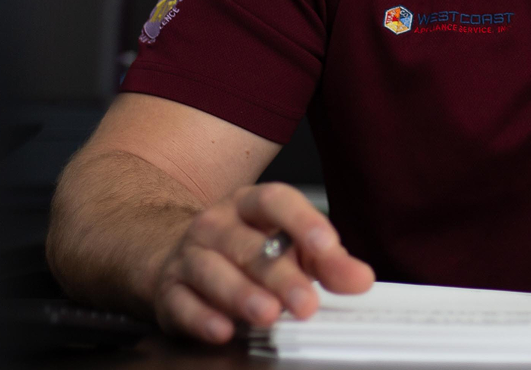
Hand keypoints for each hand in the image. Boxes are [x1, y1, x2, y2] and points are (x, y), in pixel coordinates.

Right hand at [151, 182, 374, 343]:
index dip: (302, 221)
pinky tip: (222, 330)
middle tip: (306, 302)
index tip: (327, 245)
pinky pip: (183, 303)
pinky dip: (202, 318)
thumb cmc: (245, 253)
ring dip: (241, 294)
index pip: (276, 201)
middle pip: (248, 246)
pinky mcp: (170, 291)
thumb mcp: (290, 248)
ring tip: (267, 314)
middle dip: (280, 276)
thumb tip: (360, 278)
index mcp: (250, 205)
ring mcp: (190, 256)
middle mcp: (217, 225)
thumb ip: (327, 262)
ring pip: (213, 271)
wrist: (179, 262)